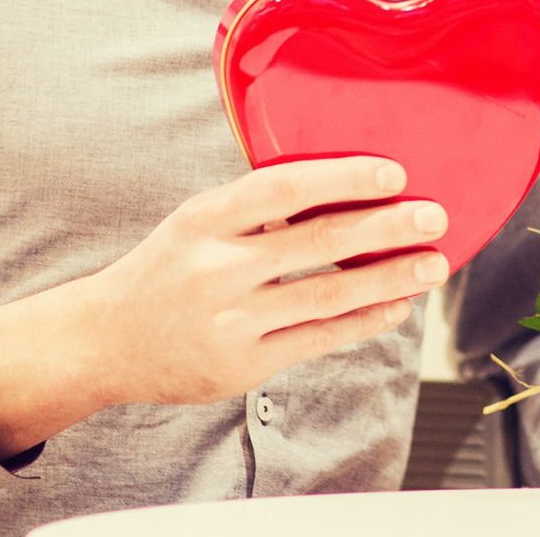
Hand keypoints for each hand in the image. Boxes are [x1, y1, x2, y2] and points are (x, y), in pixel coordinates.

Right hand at [0, 158, 448, 455]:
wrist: (104, 342)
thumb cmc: (167, 270)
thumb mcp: (195, 223)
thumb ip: (256, 208)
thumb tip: (345, 188)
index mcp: (203, 219)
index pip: (282, 188)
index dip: (341, 178)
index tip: (393, 173)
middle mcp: (215, 269)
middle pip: (317, 243)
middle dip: (386, 228)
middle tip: (435, 217)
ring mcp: (228, 321)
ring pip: (327, 296)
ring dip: (389, 278)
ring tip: (432, 263)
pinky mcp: (242, 366)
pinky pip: (318, 339)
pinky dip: (363, 321)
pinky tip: (397, 305)